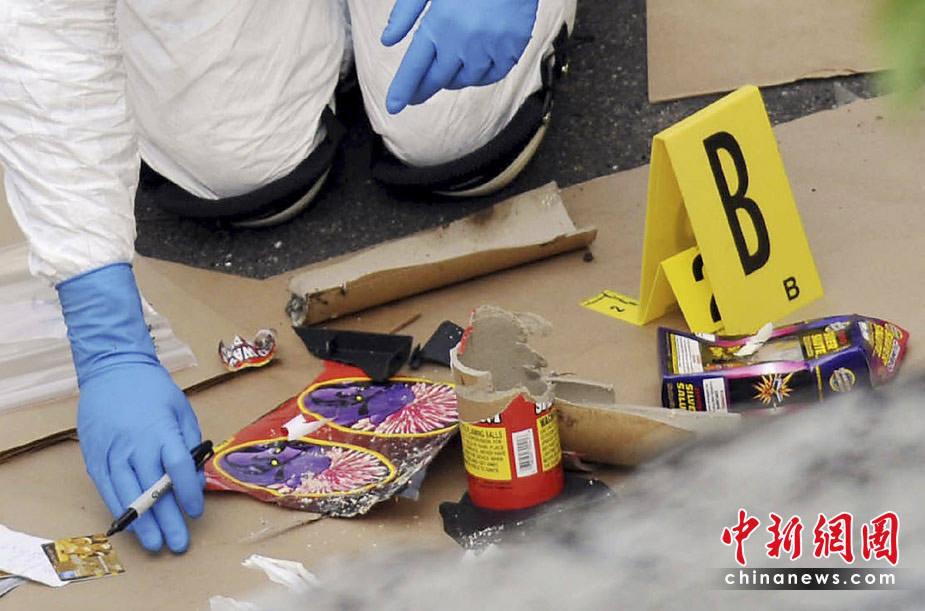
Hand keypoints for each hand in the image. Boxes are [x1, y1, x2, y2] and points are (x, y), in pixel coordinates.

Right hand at [58, 263, 203, 552]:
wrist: (113, 370)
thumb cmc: (153, 389)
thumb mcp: (182, 409)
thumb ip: (190, 442)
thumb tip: (196, 475)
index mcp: (161, 430)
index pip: (177, 469)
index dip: (188, 493)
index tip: (196, 510)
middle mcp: (135, 444)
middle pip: (152, 489)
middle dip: (166, 520)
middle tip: (178, 544)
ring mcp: (112, 451)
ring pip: (127, 494)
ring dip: (141, 522)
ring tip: (154, 543)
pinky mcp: (94, 456)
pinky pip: (107, 488)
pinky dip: (118, 508)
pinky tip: (129, 525)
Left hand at [382, 0, 538, 113]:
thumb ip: (405, 12)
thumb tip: (387, 40)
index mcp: (437, 26)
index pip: (414, 68)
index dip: (403, 89)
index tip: (393, 106)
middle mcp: (460, 43)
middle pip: (437, 79)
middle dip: (423, 89)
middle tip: (415, 96)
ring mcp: (487, 50)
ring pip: (464, 81)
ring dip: (453, 78)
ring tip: (450, 66)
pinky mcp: (510, 51)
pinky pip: (491, 77)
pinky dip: (480, 76)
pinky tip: (475, 65)